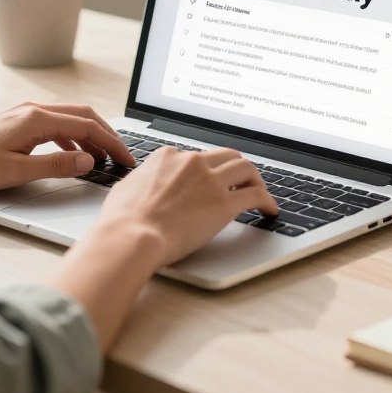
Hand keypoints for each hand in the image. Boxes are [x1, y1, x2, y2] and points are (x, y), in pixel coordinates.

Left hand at [0, 102, 136, 191]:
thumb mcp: (18, 172)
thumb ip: (56, 166)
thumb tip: (89, 162)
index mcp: (38, 119)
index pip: (88, 127)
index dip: (112, 143)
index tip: (126, 159)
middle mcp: (34, 110)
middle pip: (83, 116)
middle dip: (107, 135)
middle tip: (122, 155)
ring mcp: (25, 113)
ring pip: (69, 119)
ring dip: (90, 136)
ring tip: (102, 158)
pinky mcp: (18, 121)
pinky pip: (55, 125)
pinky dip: (71, 138)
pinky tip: (72, 156)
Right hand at [93, 146, 278, 266]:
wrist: (131, 236)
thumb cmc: (122, 220)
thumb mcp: (126, 188)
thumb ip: (142, 181)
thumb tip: (142, 185)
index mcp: (168, 156)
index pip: (196, 157)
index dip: (206, 171)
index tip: (210, 182)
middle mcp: (192, 162)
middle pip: (226, 155)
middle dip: (235, 168)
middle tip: (241, 181)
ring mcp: (210, 180)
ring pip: (245, 168)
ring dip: (255, 179)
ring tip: (259, 192)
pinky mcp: (224, 203)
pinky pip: (255, 195)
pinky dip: (266, 200)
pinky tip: (269, 210)